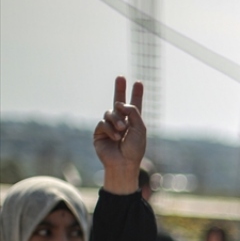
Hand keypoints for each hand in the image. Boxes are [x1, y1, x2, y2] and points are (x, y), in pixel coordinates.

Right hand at [92, 77, 146, 194]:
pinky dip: (110, 129)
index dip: (136, 94)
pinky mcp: (99, 132)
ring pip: (110, 112)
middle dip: (120, 89)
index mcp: (133, 122)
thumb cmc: (134, 149)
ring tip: (122, 131)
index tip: (139, 83)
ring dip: (117, 120)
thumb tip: (120, 103)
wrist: (123, 163)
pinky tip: (115, 137)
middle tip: (121, 77)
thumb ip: (133, 112)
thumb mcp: (139, 128)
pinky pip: (103, 122)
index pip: (134, 106)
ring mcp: (109, 126)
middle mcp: (121, 122)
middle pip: (118, 102)